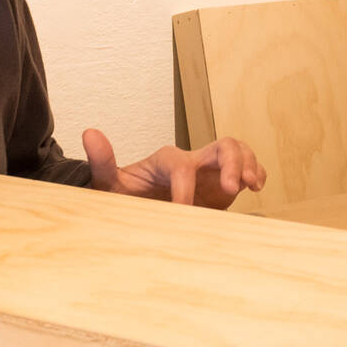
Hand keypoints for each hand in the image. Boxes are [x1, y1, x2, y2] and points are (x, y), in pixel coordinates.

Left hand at [82, 128, 266, 208]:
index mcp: (166, 161)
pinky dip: (255, 172)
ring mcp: (210, 171)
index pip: (182, 165)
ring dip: (247, 164)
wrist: (137, 214)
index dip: (185, 186)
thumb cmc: (125, 200)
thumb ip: (102, 161)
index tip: (183, 211)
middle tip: (233, 188)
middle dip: (230, 163)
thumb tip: (89, 133)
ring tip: (252, 185)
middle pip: (220, 145)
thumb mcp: (110, 184)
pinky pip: (245, 169)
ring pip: (236, 151)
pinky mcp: (222, 184)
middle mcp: (192, 161)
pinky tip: (257, 187)